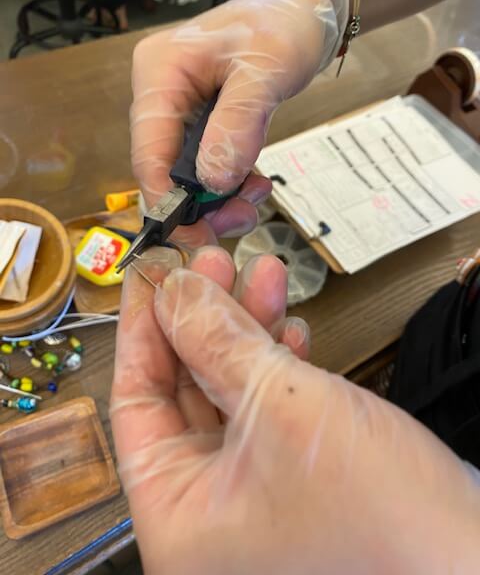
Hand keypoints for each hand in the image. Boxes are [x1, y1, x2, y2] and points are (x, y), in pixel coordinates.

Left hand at [112, 246, 479, 573]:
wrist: (470, 553)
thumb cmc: (381, 516)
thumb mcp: (280, 403)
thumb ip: (217, 342)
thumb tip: (177, 293)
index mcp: (178, 517)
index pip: (135, 403)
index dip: (144, 331)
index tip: (156, 280)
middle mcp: (207, 513)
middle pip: (185, 391)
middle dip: (205, 320)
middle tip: (213, 267)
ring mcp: (252, 494)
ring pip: (230, 391)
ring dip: (247, 330)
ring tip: (262, 276)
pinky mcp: (293, 476)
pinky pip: (267, 408)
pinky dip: (277, 362)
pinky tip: (292, 330)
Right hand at [130, 0, 347, 247]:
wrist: (302, 10)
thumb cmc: (282, 26)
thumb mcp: (263, 73)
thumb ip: (237, 125)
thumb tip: (213, 183)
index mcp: (159, 74)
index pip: (147, 148)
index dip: (165, 198)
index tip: (197, 233)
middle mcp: (161, 95)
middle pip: (163, 169)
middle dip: (201, 203)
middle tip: (243, 216)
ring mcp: (180, 112)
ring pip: (186, 176)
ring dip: (220, 198)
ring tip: (257, 194)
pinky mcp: (201, 125)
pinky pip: (206, 167)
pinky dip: (229, 184)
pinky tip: (255, 184)